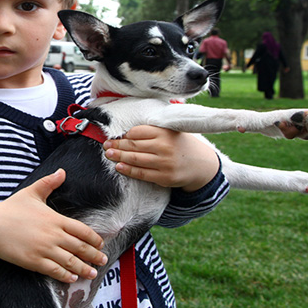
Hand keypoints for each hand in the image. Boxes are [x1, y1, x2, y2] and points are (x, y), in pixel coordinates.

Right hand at [0, 169, 106, 283]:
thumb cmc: (11, 208)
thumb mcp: (31, 192)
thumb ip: (49, 182)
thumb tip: (62, 171)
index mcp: (55, 219)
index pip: (82, 230)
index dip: (94, 239)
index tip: (100, 244)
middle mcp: (52, 235)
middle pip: (80, 247)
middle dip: (94, 255)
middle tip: (102, 261)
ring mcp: (43, 249)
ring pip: (70, 262)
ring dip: (83, 269)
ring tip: (92, 273)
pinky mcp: (33, 261)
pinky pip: (54, 271)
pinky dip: (65, 276)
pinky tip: (71, 278)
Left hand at [103, 126, 219, 191]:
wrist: (201, 164)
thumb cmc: (179, 144)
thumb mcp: (170, 131)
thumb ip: (151, 130)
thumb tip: (125, 133)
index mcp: (165, 132)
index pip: (138, 132)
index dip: (125, 135)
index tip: (115, 136)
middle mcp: (165, 146)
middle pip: (134, 145)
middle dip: (117, 145)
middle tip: (106, 145)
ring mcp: (165, 163)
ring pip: (135, 159)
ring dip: (119, 157)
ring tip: (109, 154)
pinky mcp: (165, 177)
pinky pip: (142, 173)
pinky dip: (128, 170)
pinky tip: (119, 167)